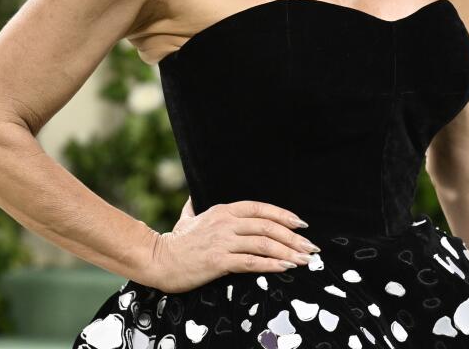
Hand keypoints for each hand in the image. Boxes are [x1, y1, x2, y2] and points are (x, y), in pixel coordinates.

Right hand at [135, 200, 318, 292]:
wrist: (157, 260)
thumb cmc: (175, 242)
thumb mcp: (187, 219)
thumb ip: (194, 208)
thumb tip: (192, 199)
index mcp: (223, 210)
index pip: (261, 209)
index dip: (284, 215)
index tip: (301, 225)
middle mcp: (226, 223)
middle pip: (268, 226)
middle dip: (293, 238)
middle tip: (311, 248)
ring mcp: (222, 241)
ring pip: (263, 244)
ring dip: (288, 252)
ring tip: (303, 260)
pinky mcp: (218, 261)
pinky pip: (251, 262)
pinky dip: (270, 265)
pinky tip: (284, 268)